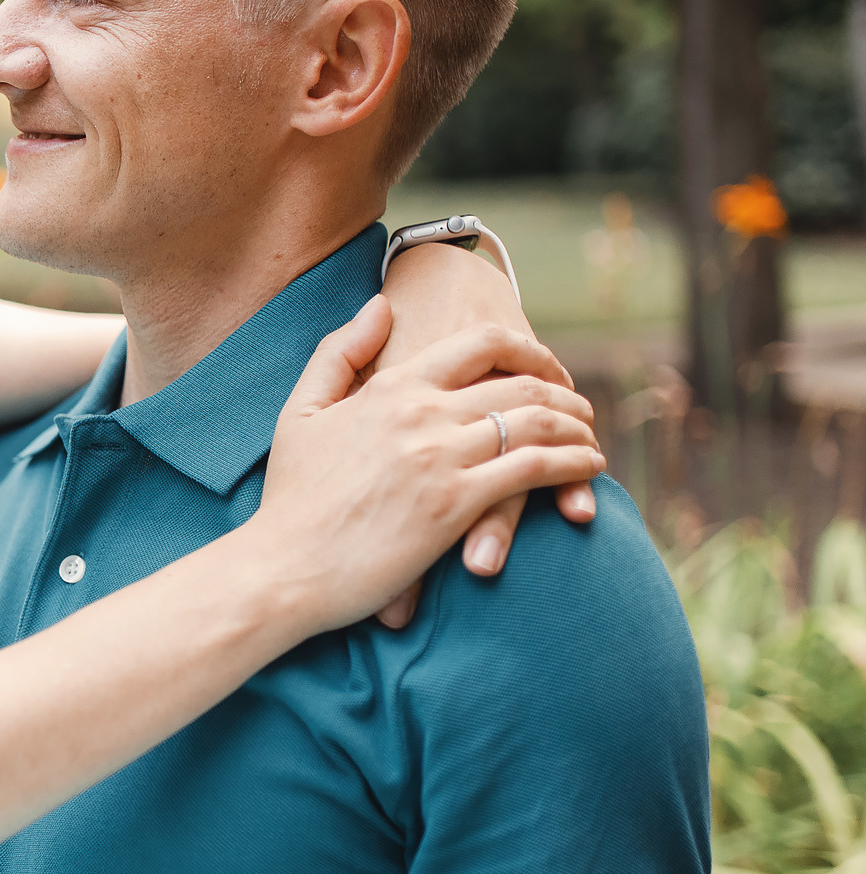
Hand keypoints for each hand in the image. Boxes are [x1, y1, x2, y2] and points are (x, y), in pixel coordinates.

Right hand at [253, 298, 605, 633]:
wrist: (282, 567)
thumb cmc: (290, 498)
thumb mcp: (300, 411)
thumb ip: (340, 352)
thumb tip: (381, 306)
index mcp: (391, 388)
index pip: (482, 343)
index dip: (530, 350)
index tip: (549, 368)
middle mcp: (421, 413)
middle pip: (521, 384)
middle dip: (566, 394)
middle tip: (583, 411)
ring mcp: (440, 457)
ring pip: (537, 422)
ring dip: (578, 428)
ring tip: (590, 441)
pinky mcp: (455, 505)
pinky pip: (534, 470)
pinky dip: (572, 465)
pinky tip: (586, 471)